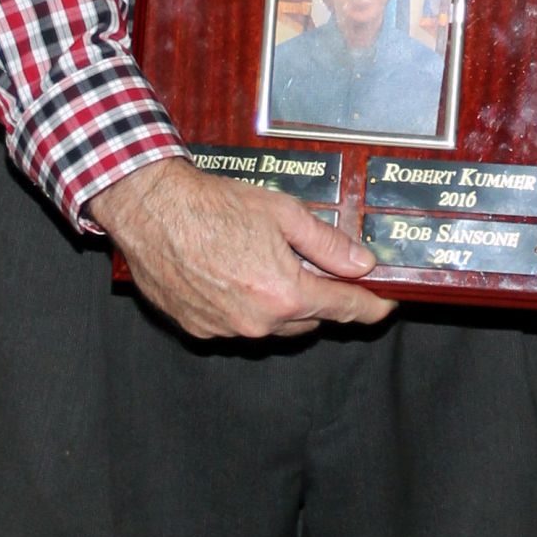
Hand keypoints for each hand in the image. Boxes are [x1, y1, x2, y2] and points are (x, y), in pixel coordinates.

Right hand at [93, 155, 389, 339]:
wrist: (152, 211)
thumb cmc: (214, 206)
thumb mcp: (283, 213)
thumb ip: (327, 244)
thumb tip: (362, 264)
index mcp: (285, 293)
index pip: (343, 308)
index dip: (369, 307)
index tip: (383, 307)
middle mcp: (258, 322)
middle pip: (308, 319)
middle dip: (317, 296)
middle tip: (310, 265)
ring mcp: (226, 330)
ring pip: (272, 325)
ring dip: (279, 303)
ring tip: (262, 263)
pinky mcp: (199, 329)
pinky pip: (237, 325)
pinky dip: (244, 306)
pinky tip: (232, 274)